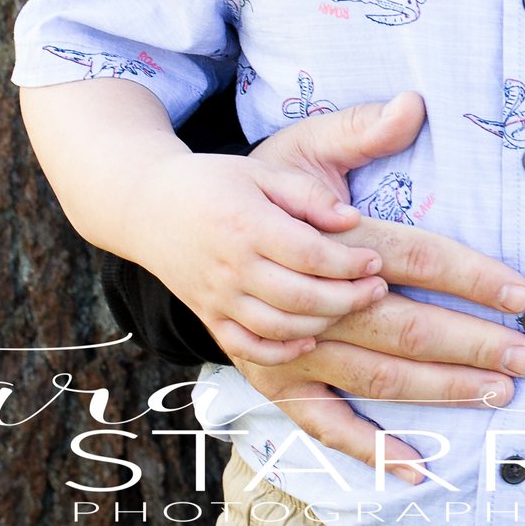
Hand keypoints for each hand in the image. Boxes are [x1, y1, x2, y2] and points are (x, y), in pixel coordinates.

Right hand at [132, 144, 387, 368]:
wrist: (147, 206)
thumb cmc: (213, 183)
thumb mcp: (262, 173)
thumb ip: (308, 195)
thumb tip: (352, 219)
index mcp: (247, 225)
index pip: (310, 255)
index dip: (350, 263)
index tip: (376, 261)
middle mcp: (231, 267)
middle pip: (300, 297)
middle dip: (348, 298)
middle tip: (377, 288)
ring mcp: (217, 297)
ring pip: (278, 327)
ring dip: (323, 324)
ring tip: (352, 306)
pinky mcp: (208, 316)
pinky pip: (246, 347)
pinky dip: (280, 352)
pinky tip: (309, 340)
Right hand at [216, 96, 524, 483]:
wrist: (164, 223)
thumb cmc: (246, 184)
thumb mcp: (298, 147)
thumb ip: (359, 133)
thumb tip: (413, 107)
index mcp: (313, 238)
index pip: (408, 257)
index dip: (467, 276)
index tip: (520, 293)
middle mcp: (297, 299)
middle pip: (398, 326)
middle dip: (469, 343)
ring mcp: (282, 346)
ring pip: (372, 375)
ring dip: (438, 389)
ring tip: (498, 391)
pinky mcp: (269, 375)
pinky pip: (321, 422)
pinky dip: (368, 448)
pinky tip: (418, 466)